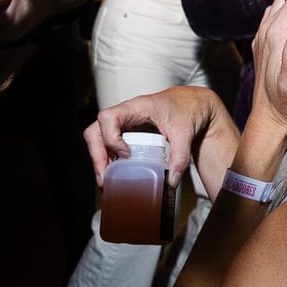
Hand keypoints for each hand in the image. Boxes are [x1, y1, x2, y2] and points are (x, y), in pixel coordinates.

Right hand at [85, 86, 225, 186]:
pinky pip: (108, 146)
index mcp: (135, 107)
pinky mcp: (126, 134)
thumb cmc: (186, 109)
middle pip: (95, 131)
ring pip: (97, 139)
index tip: (126, 155)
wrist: (191, 104)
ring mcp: (122, 124)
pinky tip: (115, 176)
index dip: (111, 138)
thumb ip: (180, 155)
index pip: (108, 118)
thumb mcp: (186, 131)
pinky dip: (107, 161)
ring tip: (107, 182)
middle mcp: (124, 115)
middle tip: (105, 178)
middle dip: (96, 156)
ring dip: (99, 161)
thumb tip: (172, 180)